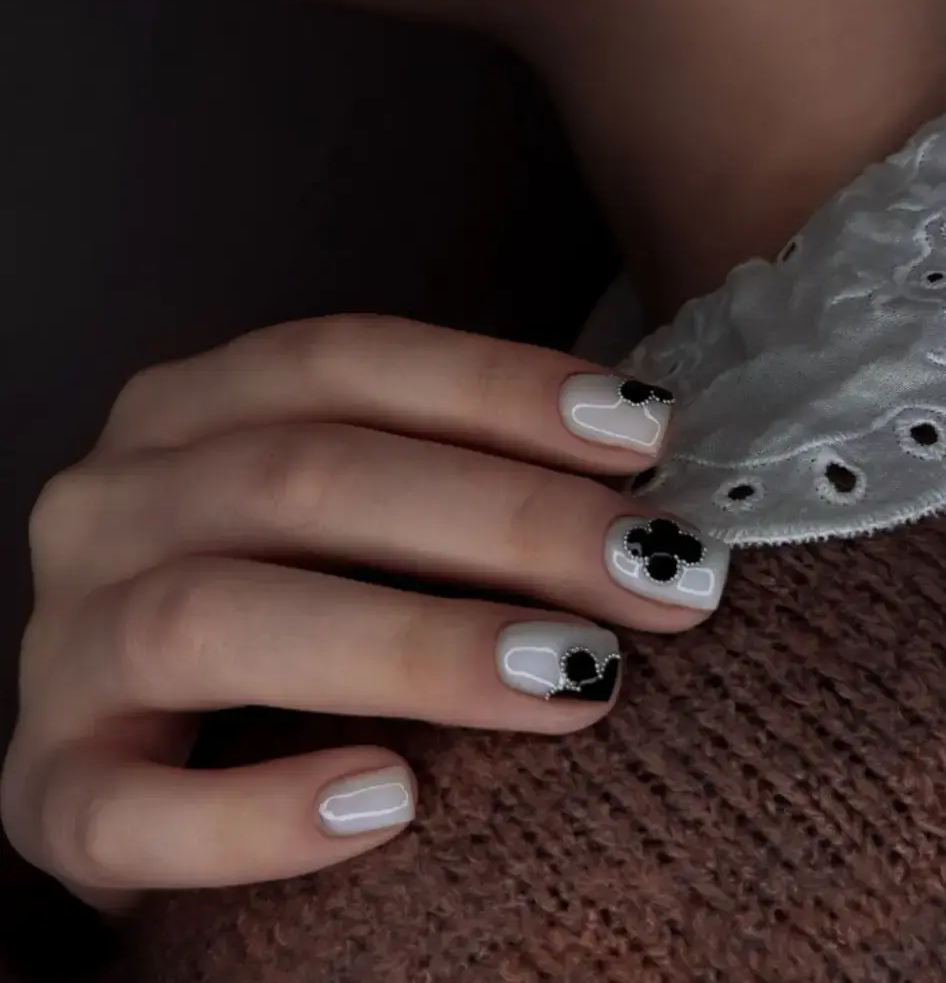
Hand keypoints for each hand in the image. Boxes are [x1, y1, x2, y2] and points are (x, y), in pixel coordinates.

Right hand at [1, 315, 728, 910]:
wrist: (145, 745)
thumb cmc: (292, 603)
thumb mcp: (350, 512)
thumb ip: (449, 472)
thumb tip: (644, 460)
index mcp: (187, 410)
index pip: (340, 359)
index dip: (494, 386)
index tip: (645, 434)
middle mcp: (110, 505)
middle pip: (301, 480)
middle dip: (501, 519)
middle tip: (657, 575)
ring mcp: (65, 646)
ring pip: (214, 619)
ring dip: (413, 645)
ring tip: (575, 679)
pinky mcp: (49, 791)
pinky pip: (131, 809)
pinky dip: (259, 814)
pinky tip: (390, 804)